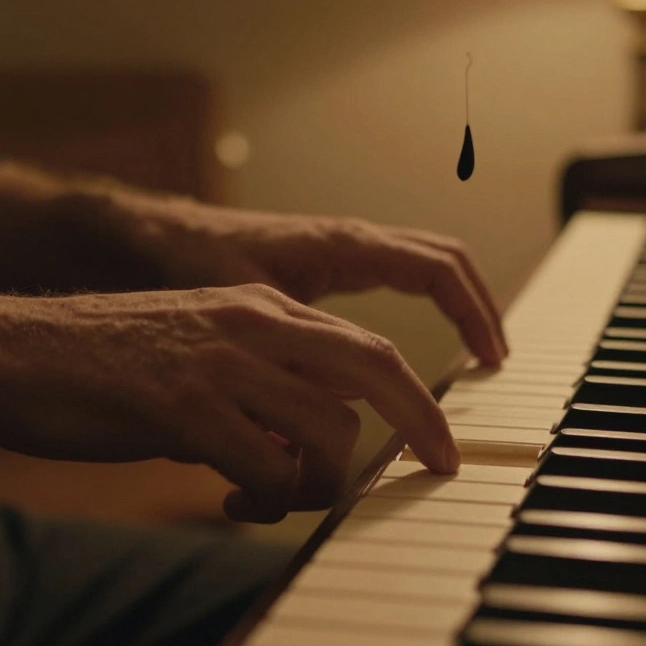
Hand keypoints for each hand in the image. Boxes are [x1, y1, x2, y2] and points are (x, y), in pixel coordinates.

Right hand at [0, 285, 457, 521]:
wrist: (12, 354)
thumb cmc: (105, 366)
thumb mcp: (201, 357)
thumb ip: (263, 387)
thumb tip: (312, 436)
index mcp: (261, 309)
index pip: (366, 348)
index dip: (415, 396)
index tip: (437, 440)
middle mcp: (252, 323)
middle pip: (375, 368)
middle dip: (422, 423)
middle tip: (439, 468)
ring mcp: (220, 362)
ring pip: (327, 430)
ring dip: (319, 483)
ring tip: (273, 499)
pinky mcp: (183, 406)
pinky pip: (267, 468)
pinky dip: (266, 499)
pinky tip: (230, 501)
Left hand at [110, 194, 509, 365]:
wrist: (149, 237)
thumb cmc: (191, 262)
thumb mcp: (243, 309)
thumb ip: (290, 356)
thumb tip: (341, 408)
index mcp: (342, 245)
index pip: (436, 270)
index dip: (472, 314)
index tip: (490, 359)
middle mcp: (351, 241)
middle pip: (445, 262)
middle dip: (479, 308)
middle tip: (496, 363)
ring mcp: (342, 250)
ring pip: (426, 266)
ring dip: (457, 305)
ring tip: (472, 359)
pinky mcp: (327, 266)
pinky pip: (398, 278)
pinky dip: (424, 308)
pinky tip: (409, 354)